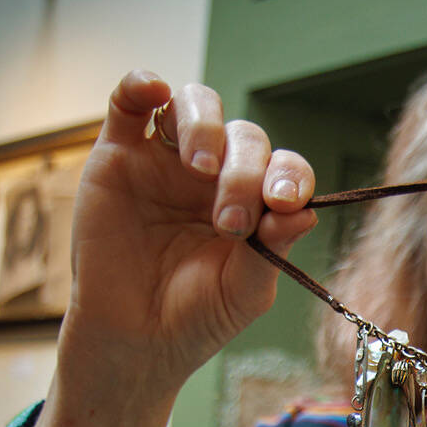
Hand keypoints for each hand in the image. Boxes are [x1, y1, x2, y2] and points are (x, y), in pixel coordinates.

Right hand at [64, 70, 317, 400]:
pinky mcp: (118, 156)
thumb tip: (307, 212)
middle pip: (245, 138)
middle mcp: (216, 175)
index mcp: (256, 202)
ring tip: (201, 170)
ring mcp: (167, 161)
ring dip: (207, 129)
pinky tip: (154, 91)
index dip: (291, 175)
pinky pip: (129, 104)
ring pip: (196, 107)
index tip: (286, 201)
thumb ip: (274, 250)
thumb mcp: (246, 292)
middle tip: (232, 222)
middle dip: (246, 174)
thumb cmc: (197, 317)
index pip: (284, 167)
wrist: (135, 341)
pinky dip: (142, 85)